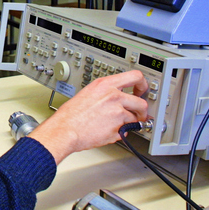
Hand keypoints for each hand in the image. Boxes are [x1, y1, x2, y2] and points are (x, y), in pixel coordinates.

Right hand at [28, 70, 147, 164]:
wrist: (66, 129)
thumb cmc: (72, 114)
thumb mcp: (89, 92)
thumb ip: (106, 92)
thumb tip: (118, 97)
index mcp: (106, 84)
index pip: (135, 76)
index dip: (143, 84)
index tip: (142, 90)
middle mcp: (114, 96)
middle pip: (141, 103)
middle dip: (142, 111)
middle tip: (138, 115)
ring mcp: (117, 113)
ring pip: (134, 119)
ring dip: (128, 123)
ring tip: (115, 125)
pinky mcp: (118, 128)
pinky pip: (126, 131)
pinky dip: (120, 133)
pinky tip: (108, 131)